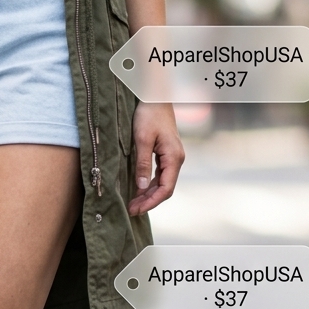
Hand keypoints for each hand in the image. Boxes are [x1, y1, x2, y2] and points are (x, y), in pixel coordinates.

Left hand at [128, 102, 183, 216]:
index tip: (136, 209)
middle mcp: (176, 160)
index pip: (165, 188)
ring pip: (162, 183)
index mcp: (174, 158)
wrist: (156, 98)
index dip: (151, 202)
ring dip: (148, 194)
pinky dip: (149, 184)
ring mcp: (173, 157)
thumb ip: (143, 163)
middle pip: (164, 188)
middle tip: (131, 210)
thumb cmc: (149, 115)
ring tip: (133, 203)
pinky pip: (160, 175)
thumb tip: (140, 186)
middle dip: (148, 201)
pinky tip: (138, 190)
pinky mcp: (166, 154)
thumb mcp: (142, 139)